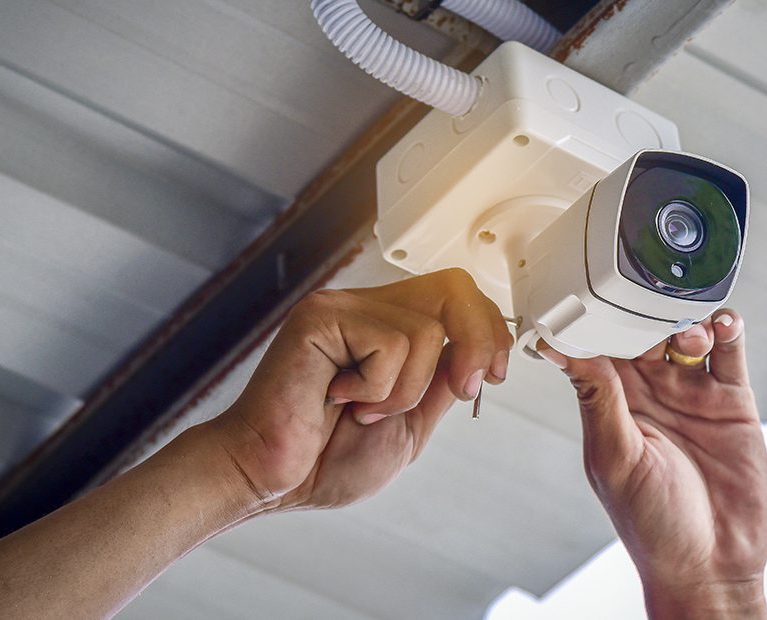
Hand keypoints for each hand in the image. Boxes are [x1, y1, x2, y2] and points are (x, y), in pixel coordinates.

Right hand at [211, 268, 512, 513]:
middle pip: (453, 287)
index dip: (489, 329)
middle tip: (462, 388)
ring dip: (405, 391)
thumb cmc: (325, 458)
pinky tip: (338, 398)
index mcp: (387, 328)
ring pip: (426, 330)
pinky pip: (390, 344)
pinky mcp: (321, 318)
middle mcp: (365, 309)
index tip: (493, 374)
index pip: (456, 296)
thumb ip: (441, 384)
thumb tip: (478, 354)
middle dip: (478, 340)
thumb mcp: (411, 423)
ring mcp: (342, 308)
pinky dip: (377, 388)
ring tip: (363, 409)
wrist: (273, 478)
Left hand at [538, 312, 766, 619]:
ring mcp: (691, 395)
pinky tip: (723, 323)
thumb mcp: (616, 459)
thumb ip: (598, 401)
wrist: (713, 564)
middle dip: (645, 312)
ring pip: (686, 336)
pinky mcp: (730, 402)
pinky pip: (728, 354)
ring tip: (688, 334)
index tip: (591, 291)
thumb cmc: (652, 525)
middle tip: (649, 301)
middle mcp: (650, 395)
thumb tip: (562, 351)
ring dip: (685, 321)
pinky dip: (727, 331)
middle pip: (644, 332)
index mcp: (612, 406)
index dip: (596, 319)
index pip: (599, 348)